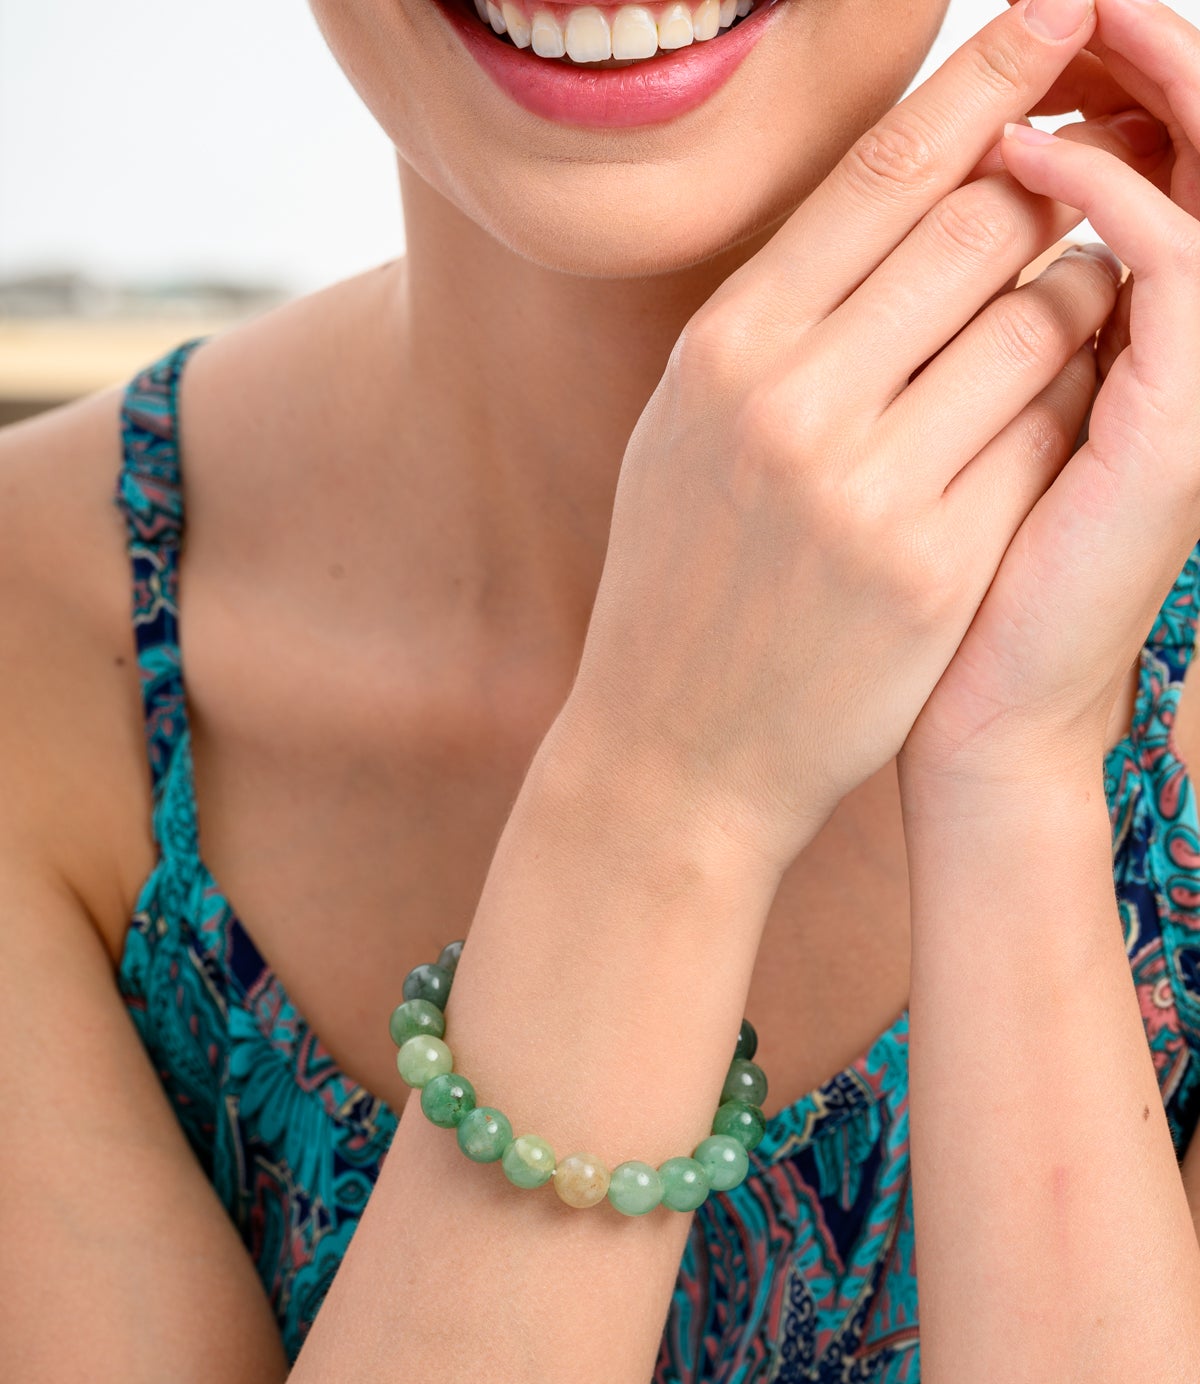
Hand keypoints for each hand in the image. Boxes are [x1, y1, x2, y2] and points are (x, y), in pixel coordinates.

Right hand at [560, 0, 1159, 881]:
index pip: (885, 170)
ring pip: (1041, 322)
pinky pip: (1051, 434)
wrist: (677, 753)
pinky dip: (1073, 403)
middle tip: (1086, 168)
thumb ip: (783, 313)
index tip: (1059, 7)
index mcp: (725, 346)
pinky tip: (1059, 407)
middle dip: (1053, 185)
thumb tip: (895, 191)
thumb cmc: (683, 580)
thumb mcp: (691, 426)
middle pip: (981, 227)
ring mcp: (870, 486)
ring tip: (1070, 300)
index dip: (991, 75)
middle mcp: (793, 401)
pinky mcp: (937, 565)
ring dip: (1079, 293)